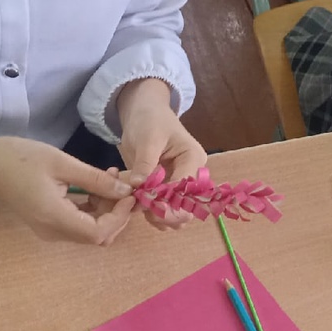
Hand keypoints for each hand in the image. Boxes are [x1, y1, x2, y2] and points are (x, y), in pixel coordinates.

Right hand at [0, 137, 137, 244]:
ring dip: (107, 208)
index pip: (99, 233)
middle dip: (117, 212)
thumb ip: (95, 180)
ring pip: (91, 230)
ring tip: (111, 178)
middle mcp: (53, 231)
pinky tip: (97, 184)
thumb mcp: (62, 163)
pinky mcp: (49, 223)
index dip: (120, 216)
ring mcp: (50, 230)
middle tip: (123, 183)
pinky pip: (79, 222)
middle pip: (98, 236)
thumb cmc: (20, 158)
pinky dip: (94, 207)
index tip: (128, 193)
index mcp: (55, 218)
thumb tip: (125, 191)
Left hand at [116, 78, 207, 228]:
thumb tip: (138, 188)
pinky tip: (138, 206)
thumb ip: (145, 164)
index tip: (142, 203)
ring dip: (158, 217)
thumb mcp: (147, 139)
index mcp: (193, 159)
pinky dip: (153, 213)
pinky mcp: (169, 190)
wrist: (144, 113)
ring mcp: (181, 184)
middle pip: (186, 208)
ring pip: (177, 214)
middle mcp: (192, 175)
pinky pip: (166, 210)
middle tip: (139, 208)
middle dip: (163, 214)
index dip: (165, 201)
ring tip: (137, 207)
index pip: (185, 190)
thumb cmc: (149, 120)